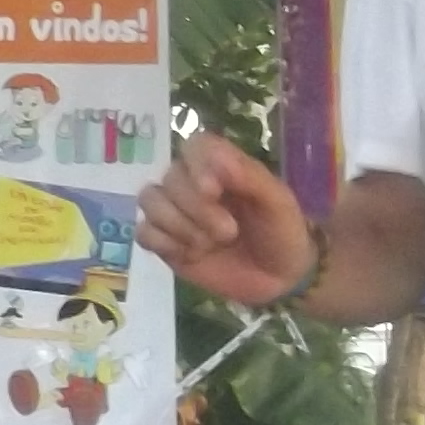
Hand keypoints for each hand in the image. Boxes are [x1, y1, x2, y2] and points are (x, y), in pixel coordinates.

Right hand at [135, 134, 316, 307]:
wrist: (279, 278)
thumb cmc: (280, 232)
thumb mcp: (277, 201)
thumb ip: (249, 175)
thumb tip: (216, 156)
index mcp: (220, 165)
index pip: (193, 146)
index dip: (197, 166)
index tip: (213, 191)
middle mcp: (191, 182)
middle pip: (171, 178)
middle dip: (198, 209)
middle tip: (229, 232)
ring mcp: (174, 212)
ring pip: (150, 201)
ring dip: (179, 225)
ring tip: (209, 245)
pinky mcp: (164, 242)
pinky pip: (144, 232)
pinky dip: (165, 243)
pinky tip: (191, 254)